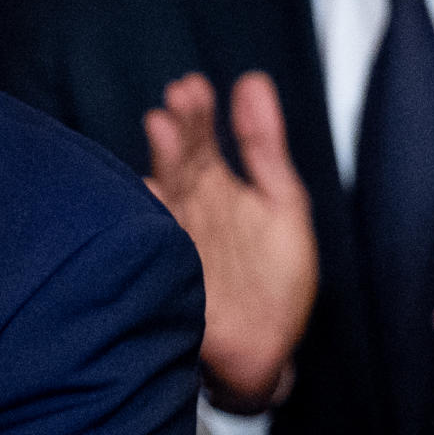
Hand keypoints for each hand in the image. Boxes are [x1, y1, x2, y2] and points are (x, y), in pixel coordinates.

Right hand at [142, 70, 318, 410]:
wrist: (267, 353)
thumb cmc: (274, 284)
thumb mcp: (283, 203)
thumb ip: (265, 144)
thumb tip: (252, 81)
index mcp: (214, 194)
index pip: (199, 145)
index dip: (196, 117)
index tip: (192, 86)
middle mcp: (189, 214)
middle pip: (180, 164)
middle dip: (180, 129)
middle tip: (179, 97)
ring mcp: (179, 244)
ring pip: (168, 194)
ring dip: (167, 161)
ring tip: (163, 125)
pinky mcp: (174, 276)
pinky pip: (162, 242)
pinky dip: (155, 214)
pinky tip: (150, 186)